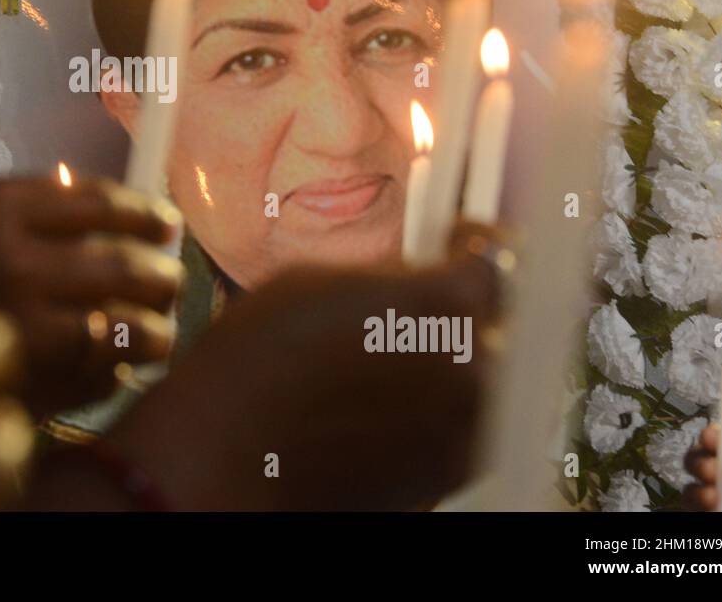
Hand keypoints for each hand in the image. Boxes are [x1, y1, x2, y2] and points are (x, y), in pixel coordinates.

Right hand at [0, 176, 183, 416]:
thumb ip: (13, 208)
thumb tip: (93, 198)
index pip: (103, 202)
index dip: (145, 213)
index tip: (165, 224)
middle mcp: (14, 258)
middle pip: (128, 263)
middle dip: (162, 275)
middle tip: (171, 283)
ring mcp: (18, 325)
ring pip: (127, 326)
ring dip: (153, 331)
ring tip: (158, 335)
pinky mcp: (18, 385)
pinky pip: (96, 377)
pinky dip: (113, 373)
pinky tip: (112, 371)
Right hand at [32, 254, 499, 509]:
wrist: (229, 453)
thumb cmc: (258, 359)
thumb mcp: (317, 282)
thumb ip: (388, 278)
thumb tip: (415, 277)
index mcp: (445, 304)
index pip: (493, 262)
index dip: (471, 246)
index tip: (457, 242)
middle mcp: (472, 368)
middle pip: (490, 326)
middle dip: (457, 315)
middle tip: (410, 314)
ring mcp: (465, 431)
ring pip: (477, 383)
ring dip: (446, 367)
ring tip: (390, 367)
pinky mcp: (446, 479)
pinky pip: (458, 431)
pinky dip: (433, 415)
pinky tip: (381, 409)